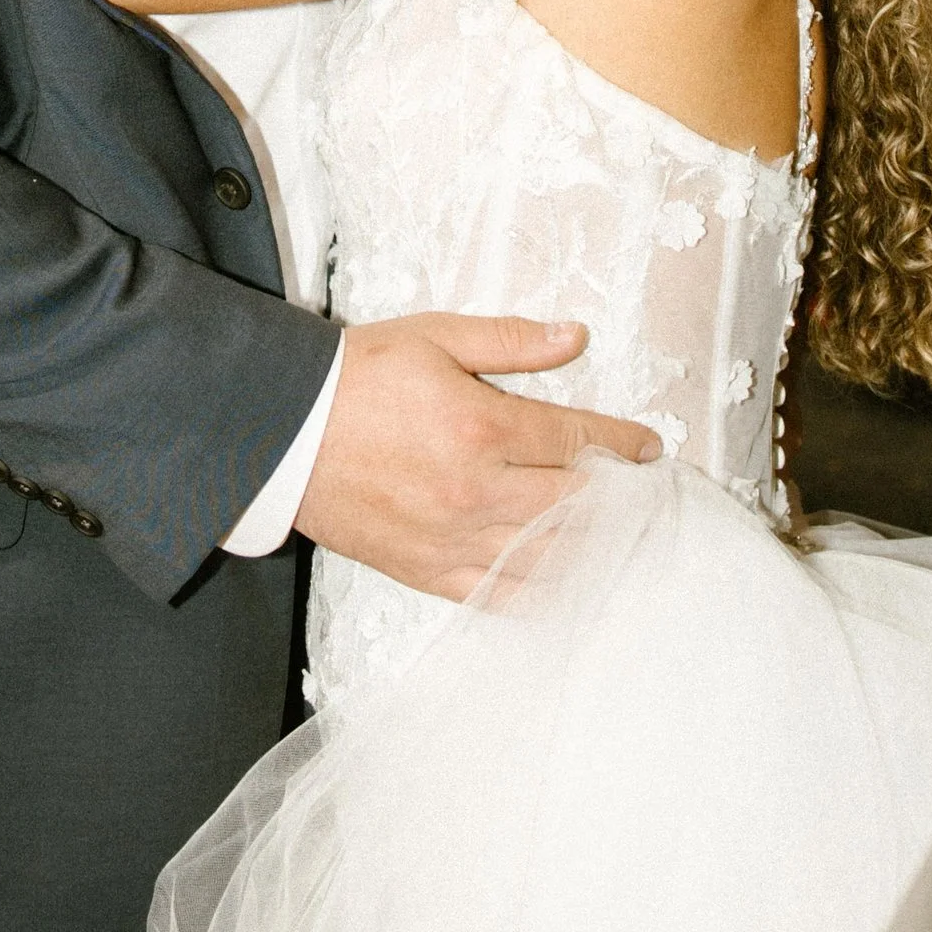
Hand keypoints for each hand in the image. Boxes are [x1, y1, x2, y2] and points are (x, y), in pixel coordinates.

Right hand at [295, 312, 660, 600]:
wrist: (281, 432)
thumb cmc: (355, 377)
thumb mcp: (434, 337)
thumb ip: (509, 340)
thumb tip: (573, 335)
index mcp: (481, 427)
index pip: (576, 441)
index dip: (623, 443)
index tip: (649, 446)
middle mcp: (475, 491)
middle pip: (575, 504)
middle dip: (623, 498)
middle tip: (651, 495)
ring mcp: (453, 540)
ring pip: (547, 557)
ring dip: (596, 549)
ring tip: (627, 540)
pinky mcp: (428, 572)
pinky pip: (501, 596)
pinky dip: (543, 594)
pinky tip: (570, 586)